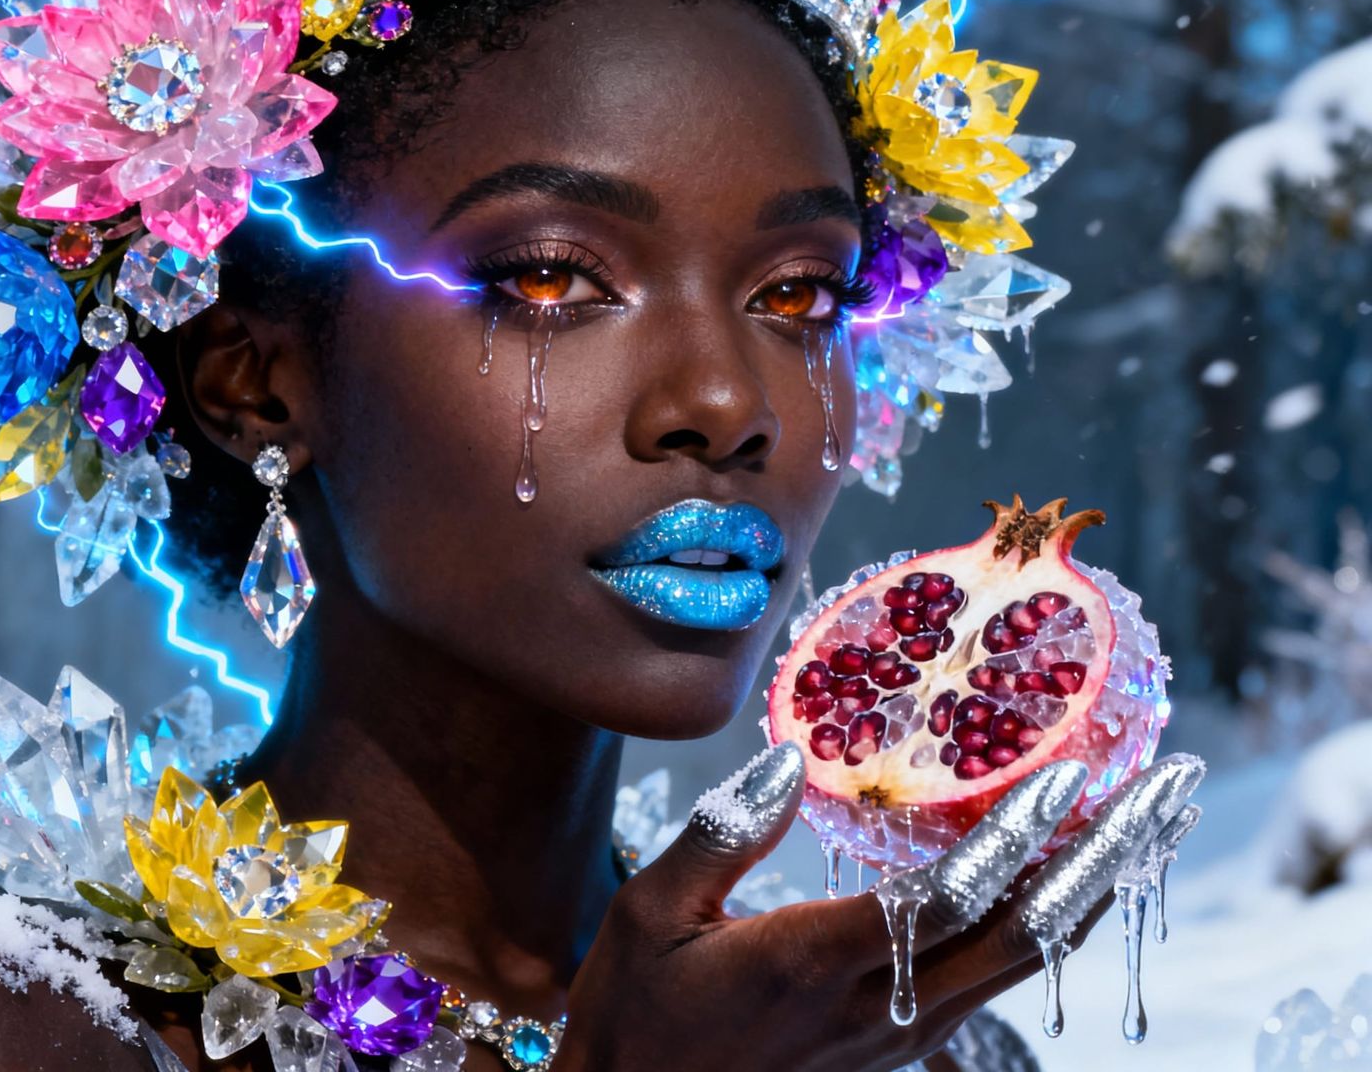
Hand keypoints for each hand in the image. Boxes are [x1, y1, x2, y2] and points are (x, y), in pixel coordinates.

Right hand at [559, 748, 1203, 1071]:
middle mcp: (878, 1006)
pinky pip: (995, 984)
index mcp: (813, 961)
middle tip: (1162, 789)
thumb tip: (787, 757)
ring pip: (1022, 966)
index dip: (1016, 834)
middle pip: (1022, 935)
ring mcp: (897, 1038)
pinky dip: (1044, 928)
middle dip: (1101, 858)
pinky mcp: (897, 1051)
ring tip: (1138, 827)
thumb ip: (721, 834)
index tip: (1073, 772)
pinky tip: (1060, 886)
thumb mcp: (646, 913)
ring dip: (1089, 891)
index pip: (945, 897)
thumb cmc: (636, 1016)